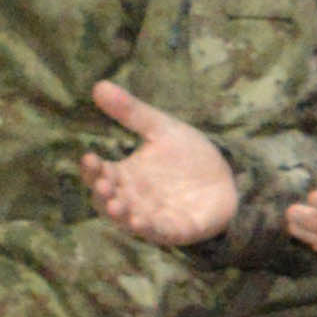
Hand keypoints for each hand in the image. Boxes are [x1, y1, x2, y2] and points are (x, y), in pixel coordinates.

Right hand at [81, 76, 238, 245]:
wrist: (228, 177)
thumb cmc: (189, 155)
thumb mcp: (162, 129)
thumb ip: (132, 112)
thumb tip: (99, 84)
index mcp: (125, 174)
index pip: (100, 173)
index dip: (92, 168)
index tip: (89, 157)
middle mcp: (133, 198)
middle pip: (108, 199)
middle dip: (103, 192)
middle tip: (102, 182)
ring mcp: (152, 215)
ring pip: (128, 219)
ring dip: (120, 214)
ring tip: (116, 205)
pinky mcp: (176, 229)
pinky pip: (158, 232)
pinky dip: (148, 229)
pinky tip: (140, 221)